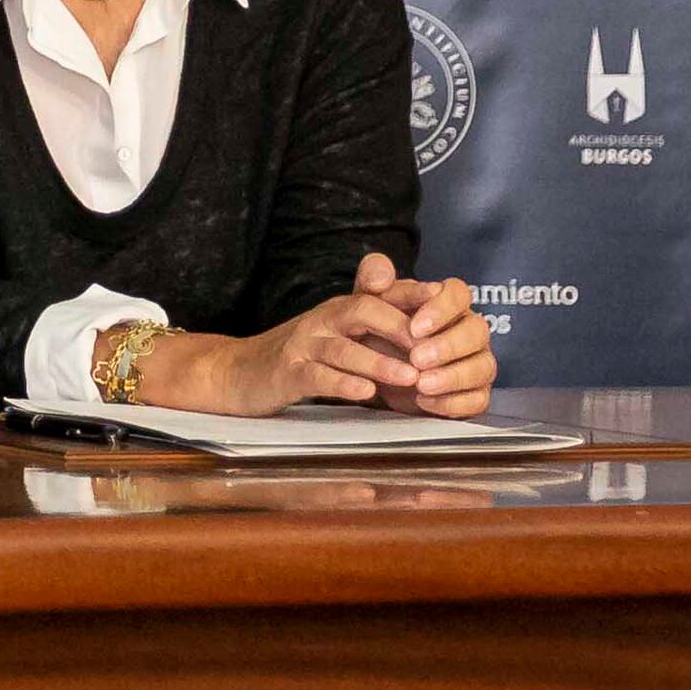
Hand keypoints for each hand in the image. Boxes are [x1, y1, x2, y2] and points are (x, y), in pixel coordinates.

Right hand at [141, 277, 430, 414]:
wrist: (239, 373)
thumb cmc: (303, 359)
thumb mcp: (344, 337)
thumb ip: (383, 328)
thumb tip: (435, 327)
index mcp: (342, 310)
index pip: (383, 294)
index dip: (417, 303)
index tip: (451, 322)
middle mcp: (322, 320)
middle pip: (363, 309)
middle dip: (402, 329)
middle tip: (434, 353)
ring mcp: (302, 346)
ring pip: (342, 347)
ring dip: (379, 362)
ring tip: (411, 378)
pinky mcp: (286, 374)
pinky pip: (315, 376)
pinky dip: (341, 384)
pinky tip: (365, 395)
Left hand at [353, 249, 499, 414]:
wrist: (373, 369)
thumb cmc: (378, 329)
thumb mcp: (368, 302)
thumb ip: (371, 279)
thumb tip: (381, 276)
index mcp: (447, 304)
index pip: (459, 293)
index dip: (442, 308)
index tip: (415, 326)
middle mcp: (468, 331)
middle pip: (478, 331)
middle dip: (448, 345)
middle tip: (417, 359)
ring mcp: (476, 363)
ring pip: (483, 367)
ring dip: (452, 376)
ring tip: (421, 384)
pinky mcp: (474, 394)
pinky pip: (478, 400)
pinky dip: (453, 403)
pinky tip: (425, 401)